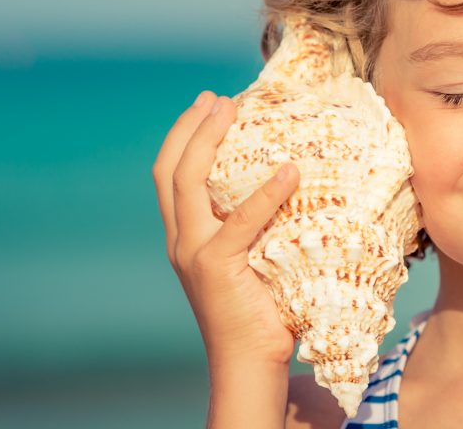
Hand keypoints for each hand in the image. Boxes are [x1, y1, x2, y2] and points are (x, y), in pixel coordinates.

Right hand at [152, 91, 300, 370]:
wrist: (250, 363)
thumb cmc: (262, 310)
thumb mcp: (252, 258)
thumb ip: (256, 225)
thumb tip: (293, 180)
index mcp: (184, 237)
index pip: (170, 175)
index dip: (184, 136)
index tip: (208, 105)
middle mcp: (181, 240)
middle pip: (170, 170)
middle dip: (189, 127)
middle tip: (215, 98)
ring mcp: (194, 252)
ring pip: (188, 182)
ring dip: (207, 140)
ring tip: (231, 110)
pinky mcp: (216, 267)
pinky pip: (241, 220)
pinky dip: (265, 192)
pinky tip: (289, 172)